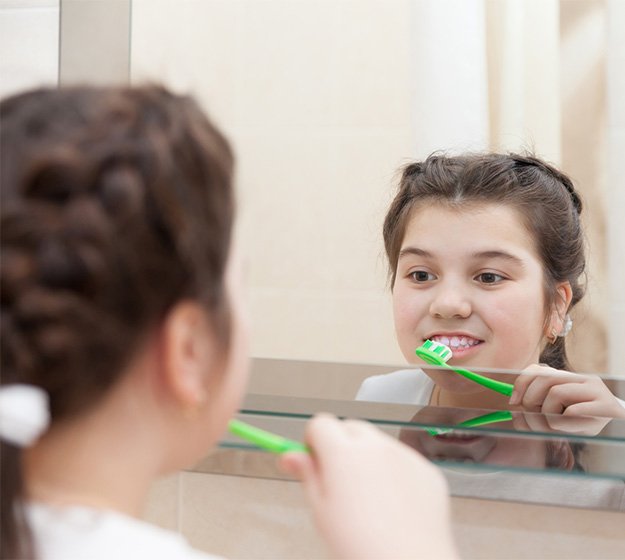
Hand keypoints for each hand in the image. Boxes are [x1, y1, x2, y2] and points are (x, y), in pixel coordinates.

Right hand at [278, 414, 457, 559]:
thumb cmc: (362, 546)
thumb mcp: (322, 511)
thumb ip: (307, 475)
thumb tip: (290, 456)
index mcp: (343, 454)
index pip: (321, 422)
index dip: (314, 440)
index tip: (314, 458)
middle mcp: (375, 446)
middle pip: (350, 427)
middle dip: (341, 444)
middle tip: (340, 479)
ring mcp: (404, 455)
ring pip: (378, 441)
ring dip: (369, 456)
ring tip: (369, 497)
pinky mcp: (426, 469)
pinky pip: (404, 459)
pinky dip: (396, 471)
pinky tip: (393, 503)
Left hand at [510, 364, 624, 420]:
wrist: (622, 429)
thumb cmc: (584, 423)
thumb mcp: (559, 413)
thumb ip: (538, 407)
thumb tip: (515, 409)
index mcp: (569, 378)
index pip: (538, 370)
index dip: (521, 384)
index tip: (514, 402)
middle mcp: (583, 379)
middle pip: (544, 380)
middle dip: (531, 402)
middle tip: (534, 418)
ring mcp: (596, 391)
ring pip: (555, 393)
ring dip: (548, 415)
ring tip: (557, 425)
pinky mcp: (607, 407)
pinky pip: (573, 411)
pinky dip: (564, 423)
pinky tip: (572, 428)